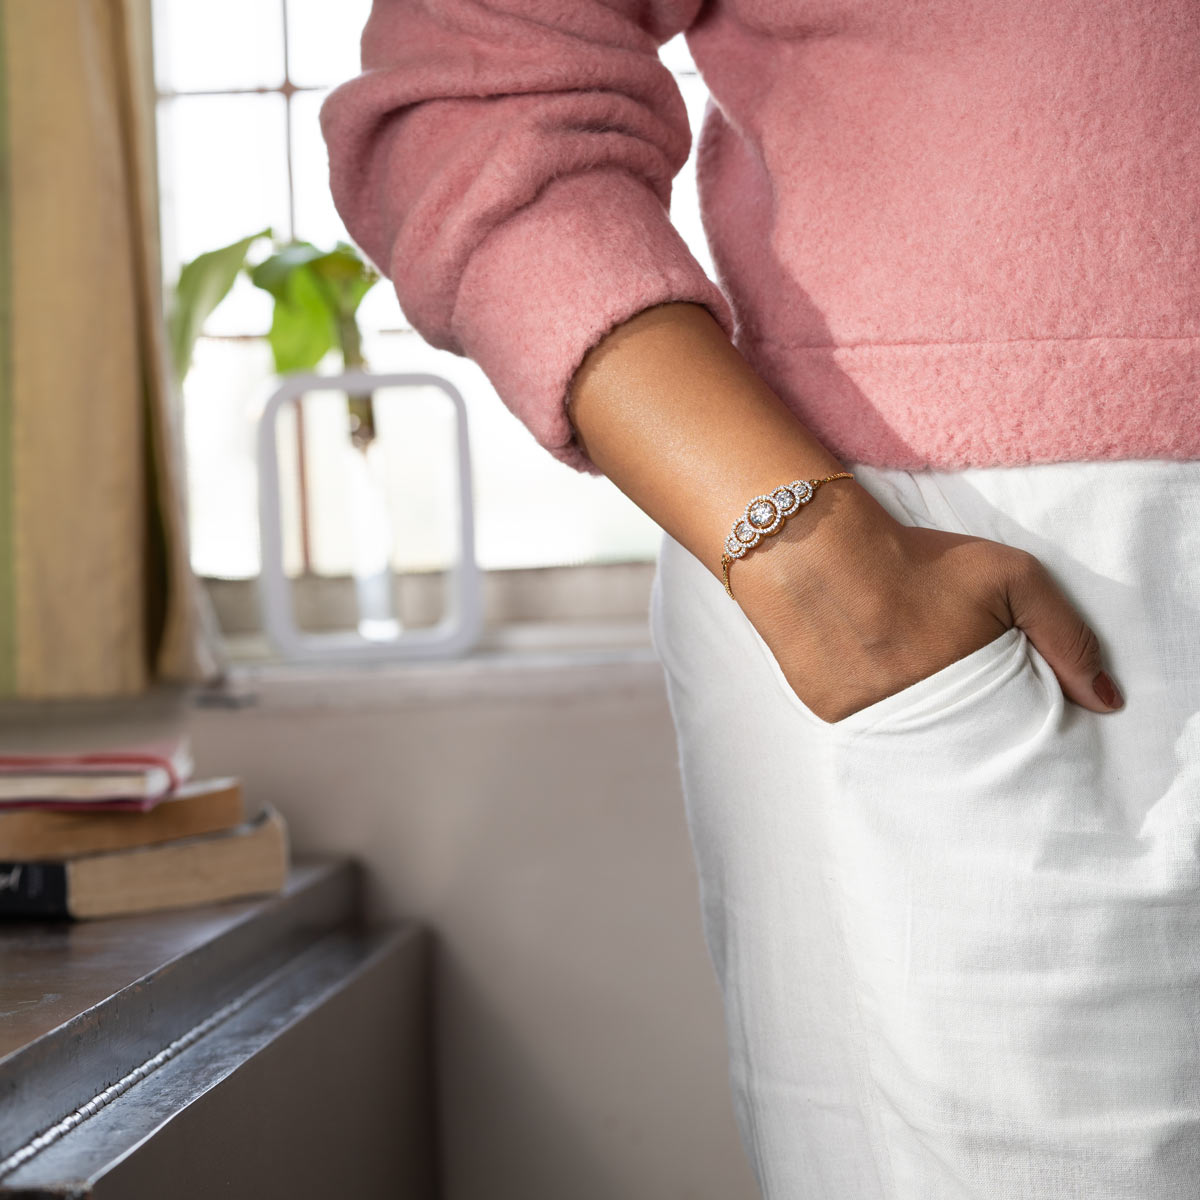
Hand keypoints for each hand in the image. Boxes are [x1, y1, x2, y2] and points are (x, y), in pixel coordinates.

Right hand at [731, 482, 1124, 723]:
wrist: (818, 548)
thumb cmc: (919, 560)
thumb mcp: (1010, 577)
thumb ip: (1065, 634)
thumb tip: (1108, 702)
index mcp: (972, 688)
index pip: (1012, 736)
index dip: (1019, 727)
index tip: (1020, 717)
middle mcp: (924, 717)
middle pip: (966, 749)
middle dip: (972, 731)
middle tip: (961, 694)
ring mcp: (874, 721)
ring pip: (917, 747)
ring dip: (925, 728)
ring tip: (913, 683)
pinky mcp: (831, 718)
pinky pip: (869, 735)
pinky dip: (880, 717)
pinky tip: (875, 680)